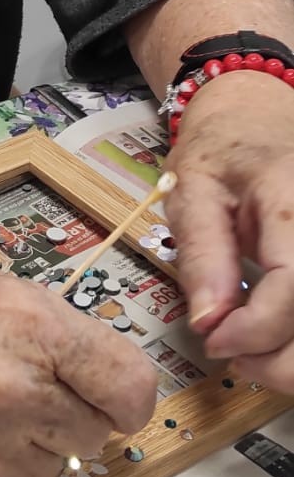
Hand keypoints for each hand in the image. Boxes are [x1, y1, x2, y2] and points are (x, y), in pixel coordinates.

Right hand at [0, 219, 156, 476]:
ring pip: (41, 471)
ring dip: (24, 444)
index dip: (125, 391)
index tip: (112, 390)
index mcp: (30, 329)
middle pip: (92, 437)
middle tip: (28, 384)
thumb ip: (44, 326)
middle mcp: (8, 396)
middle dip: (69, 413)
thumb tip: (92, 369)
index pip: (131, 391)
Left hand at [167, 72, 293, 389]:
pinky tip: (277, 340)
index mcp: (291, 201)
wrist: (256, 116)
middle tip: (235, 359)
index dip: (257, 330)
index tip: (215, 341)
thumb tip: (209, 324)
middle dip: (284, 360)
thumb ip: (204, 256)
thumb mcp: (192, 190)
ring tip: (254, 356)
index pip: (293, 284)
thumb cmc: (222, 151)